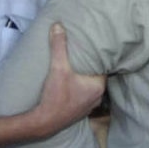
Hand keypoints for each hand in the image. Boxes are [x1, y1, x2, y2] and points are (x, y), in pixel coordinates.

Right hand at [33, 23, 105, 137]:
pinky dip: (80, 90)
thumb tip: (58, 26)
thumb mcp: (57, 68)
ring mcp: (89, 106)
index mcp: (97, 86)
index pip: (104, 67)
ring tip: (77, 68)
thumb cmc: (55, 96)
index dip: (98, 58)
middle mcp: (97, 97)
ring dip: (85, 80)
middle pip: (97, 77)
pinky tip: (71, 85)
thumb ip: (59, 46)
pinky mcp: (79, 112)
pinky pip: (84, 97)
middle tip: (84, 56)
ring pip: (90, 87)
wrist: (44, 122)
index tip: (93, 49)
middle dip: (90, 68)